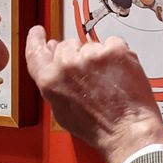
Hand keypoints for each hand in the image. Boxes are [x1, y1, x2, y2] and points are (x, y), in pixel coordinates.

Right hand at [25, 26, 162, 162]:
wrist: (127, 130)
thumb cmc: (98, 128)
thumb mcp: (62, 111)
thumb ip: (53, 84)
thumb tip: (51, 65)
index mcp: (50, 80)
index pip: (35, 51)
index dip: (36, 39)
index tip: (38, 32)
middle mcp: (67, 65)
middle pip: (67, 45)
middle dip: (77, 56)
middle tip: (91, 76)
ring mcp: (91, 55)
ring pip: (91, 45)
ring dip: (99, 58)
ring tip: (108, 81)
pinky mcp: (113, 50)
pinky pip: (112, 43)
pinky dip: (117, 55)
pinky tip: (119, 73)